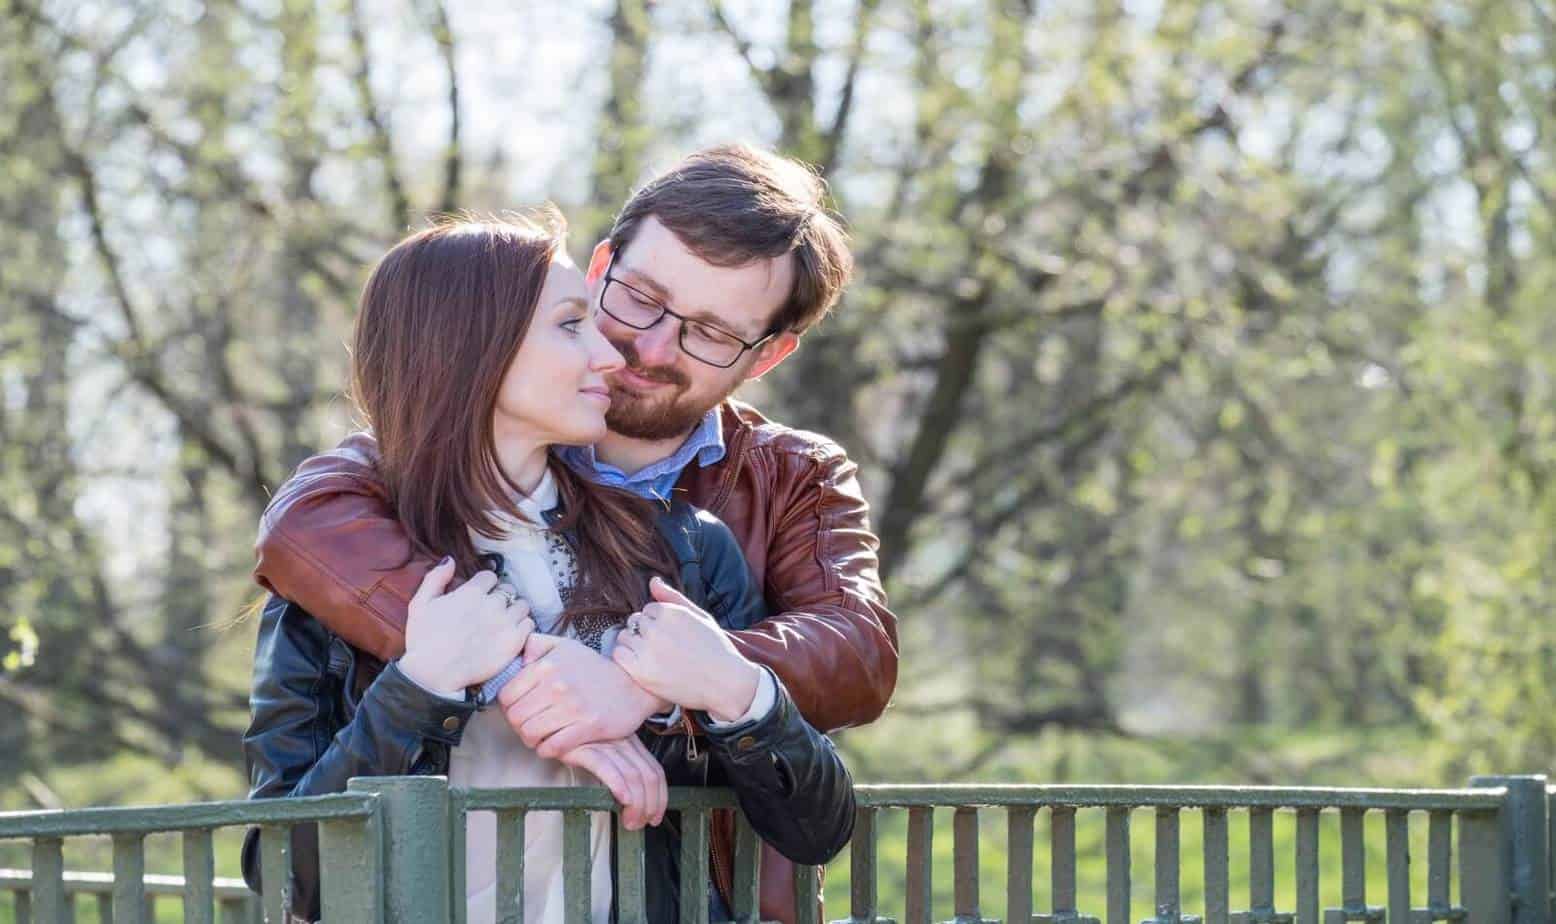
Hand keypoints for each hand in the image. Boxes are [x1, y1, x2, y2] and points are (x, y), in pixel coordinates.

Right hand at [398, 558, 533, 693]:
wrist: (434, 674)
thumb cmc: (423, 640)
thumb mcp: (420, 603)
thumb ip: (436, 578)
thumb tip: (450, 560)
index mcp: (471, 592)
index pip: (490, 576)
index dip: (484, 586)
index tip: (479, 596)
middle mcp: (492, 604)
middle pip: (508, 590)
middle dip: (500, 597)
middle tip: (492, 611)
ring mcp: (505, 622)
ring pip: (522, 605)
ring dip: (514, 610)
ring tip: (504, 621)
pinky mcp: (514, 641)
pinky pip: (529, 624)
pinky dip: (522, 626)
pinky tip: (510, 633)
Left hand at [496, 633, 668, 758]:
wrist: (633, 686)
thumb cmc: (595, 669)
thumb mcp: (566, 647)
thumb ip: (537, 644)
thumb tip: (519, 659)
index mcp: (547, 665)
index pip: (506, 694)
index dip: (509, 706)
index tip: (519, 708)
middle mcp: (557, 685)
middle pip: (515, 717)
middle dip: (518, 725)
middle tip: (529, 724)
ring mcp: (573, 707)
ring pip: (530, 733)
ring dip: (531, 739)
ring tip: (539, 735)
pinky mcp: (588, 727)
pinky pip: (552, 747)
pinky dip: (547, 749)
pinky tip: (553, 743)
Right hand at [555, 736, 666, 829]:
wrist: (550, 722)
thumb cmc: (576, 740)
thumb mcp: (605, 751)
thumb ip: (620, 768)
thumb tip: (634, 801)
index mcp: (631, 741)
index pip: (656, 771)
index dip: (660, 797)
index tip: (655, 816)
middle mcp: (622, 741)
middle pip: (648, 777)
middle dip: (649, 805)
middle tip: (641, 823)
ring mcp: (605, 744)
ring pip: (632, 775)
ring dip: (636, 804)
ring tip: (630, 820)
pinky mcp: (585, 747)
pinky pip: (607, 767)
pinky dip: (618, 785)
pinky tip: (622, 799)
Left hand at [611, 577, 760, 722]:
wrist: (725, 682)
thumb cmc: (716, 648)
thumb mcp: (700, 616)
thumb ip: (674, 597)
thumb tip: (652, 581)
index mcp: (670, 612)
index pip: (648, 609)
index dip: (658, 624)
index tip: (671, 637)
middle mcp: (656, 627)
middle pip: (635, 621)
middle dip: (645, 633)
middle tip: (663, 650)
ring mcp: (647, 648)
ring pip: (625, 636)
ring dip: (634, 645)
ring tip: (653, 658)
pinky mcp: (640, 670)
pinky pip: (619, 654)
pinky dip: (626, 658)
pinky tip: (643, 666)